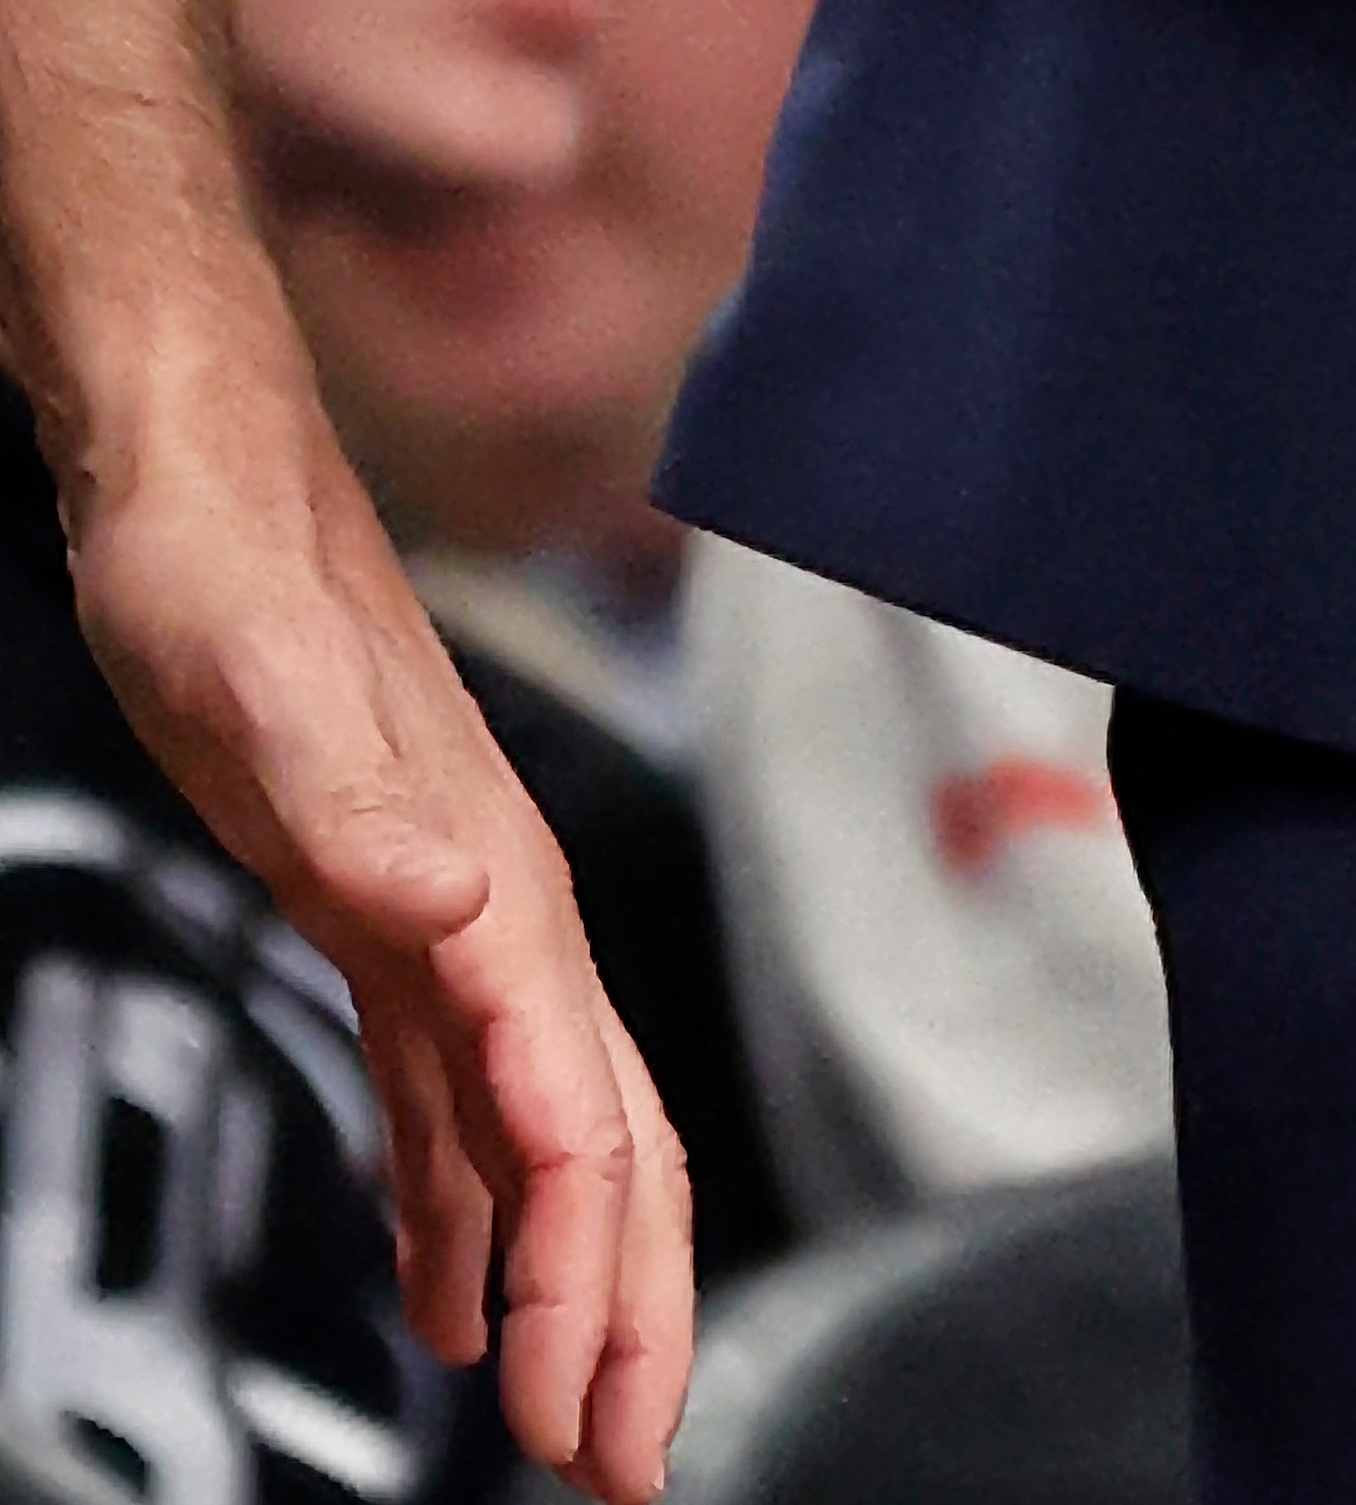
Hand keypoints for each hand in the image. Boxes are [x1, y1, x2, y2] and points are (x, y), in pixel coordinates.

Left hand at [69, 341, 697, 1495]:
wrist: (201, 475)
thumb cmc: (227, 568)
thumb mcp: (261, 684)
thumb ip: (358, 803)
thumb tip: (457, 907)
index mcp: (494, 885)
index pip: (580, 1119)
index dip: (599, 1275)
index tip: (590, 1416)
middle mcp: (497, 914)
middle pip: (602, 1144)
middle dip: (629, 1310)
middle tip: (620, 1467)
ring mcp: (449, 921)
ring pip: (544, 1136)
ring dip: (566, 1279)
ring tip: (564, 1419)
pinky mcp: (386, 921)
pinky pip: (454, 1104)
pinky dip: (466, 1212)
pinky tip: (449, 1296)